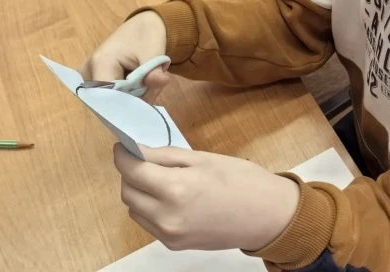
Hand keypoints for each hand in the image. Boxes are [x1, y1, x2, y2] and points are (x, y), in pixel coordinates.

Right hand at [81, 11, 170, 101]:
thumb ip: (154, 70)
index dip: (129, 105)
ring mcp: (87, 77)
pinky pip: (109, 96)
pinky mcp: (92, 80)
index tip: (148, 105)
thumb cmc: (146, 36)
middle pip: (109, 101)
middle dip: (133, 102)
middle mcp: (87, 72)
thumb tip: (160, 82)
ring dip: (132, 99)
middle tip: (153, 91)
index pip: (109, 96)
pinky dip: (127, 96)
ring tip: (148, 85)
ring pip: (110, 101)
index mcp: (101, 62)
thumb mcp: (154, 51)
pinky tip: (140, 86)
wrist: (141, 26)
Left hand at [115, 145, 299, 251]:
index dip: (123, 155)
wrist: (267, 216)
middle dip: (130, 173)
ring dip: (138, 191)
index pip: (132, 171)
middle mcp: (166, 216)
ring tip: (159, 177)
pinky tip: (169, 196)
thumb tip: (138, 150)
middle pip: (127, 192)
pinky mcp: (173, 244)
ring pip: (134, 209)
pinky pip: (148, 222)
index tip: (122, 145)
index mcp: (176, 189)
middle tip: (144, 158)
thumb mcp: (204, 159)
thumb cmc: (242, 180)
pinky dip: (149, 207)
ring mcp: (168, 234)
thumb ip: (167, 156)